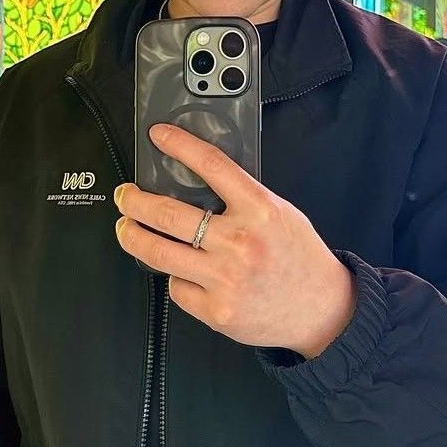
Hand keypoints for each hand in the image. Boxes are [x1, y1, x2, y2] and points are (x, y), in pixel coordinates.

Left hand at [113, 123, 356, 359]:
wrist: (321, 310)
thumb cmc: (300, 258)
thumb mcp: (280, 212)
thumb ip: (243, 196)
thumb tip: (198, 178)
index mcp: (260, 210)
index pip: (212, 166)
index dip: (179, 145)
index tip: (159, 136)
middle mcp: (240, 243)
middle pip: (168, 213)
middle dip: (134, 201)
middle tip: (125, 195)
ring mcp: (225, 278)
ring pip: (158, 252)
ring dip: (132, 236)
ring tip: (126, 228)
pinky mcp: (216, 310)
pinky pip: (176, 287)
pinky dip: (174, 276)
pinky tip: (181, 271)